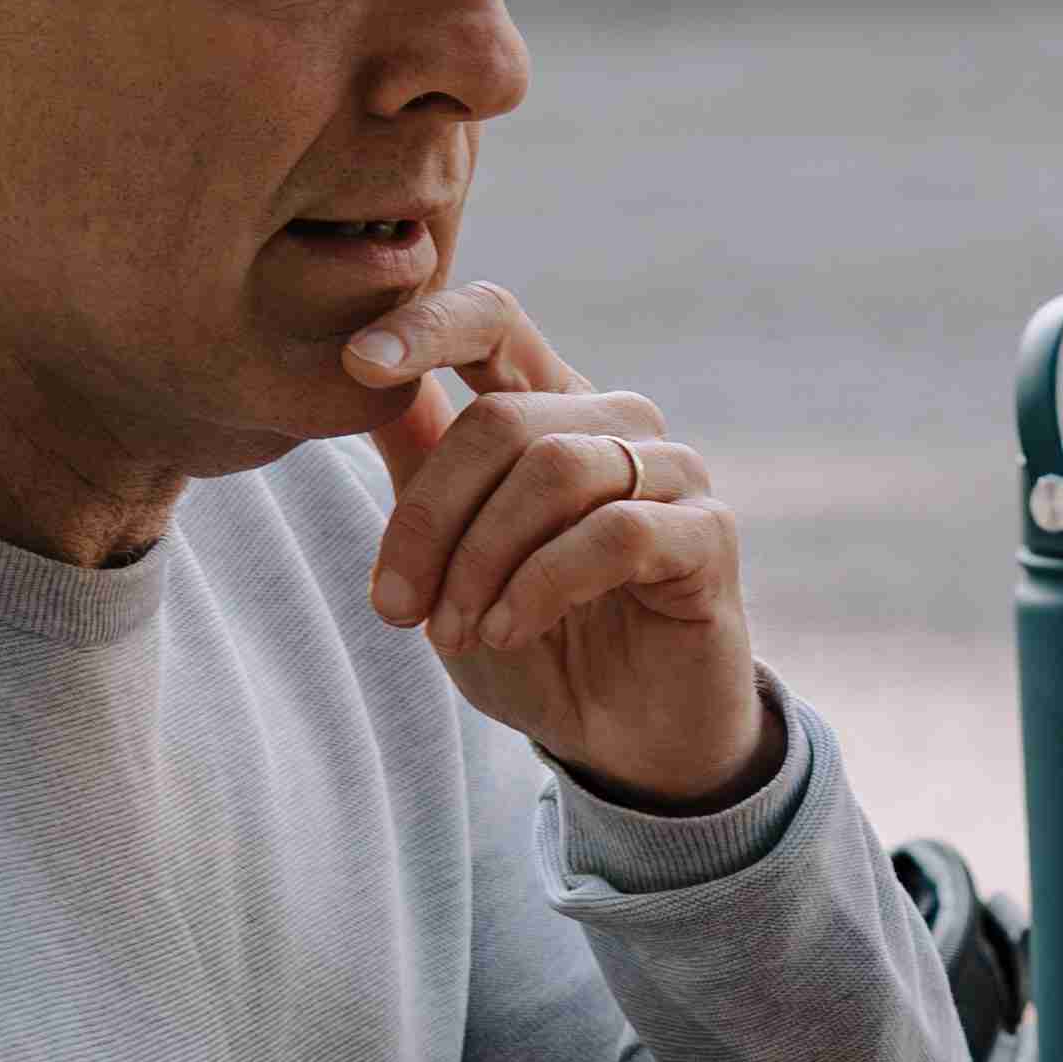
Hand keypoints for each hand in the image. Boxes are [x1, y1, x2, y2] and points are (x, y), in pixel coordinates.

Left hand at [350, 286, 771, 808]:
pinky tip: (511, 632)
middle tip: (395, 608)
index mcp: (547, 408)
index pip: (494, 321)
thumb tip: (353, 367)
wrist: (623, 739)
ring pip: (554, 471)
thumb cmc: (532, 639)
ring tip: (457, 632)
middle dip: (429, 519)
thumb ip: (418, 464)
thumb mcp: (448, 555)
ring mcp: (671, 472)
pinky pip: (615, 533)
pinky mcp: (709, 534)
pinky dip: (543, 585)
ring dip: (483, 561)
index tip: (354, 364)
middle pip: (502, 420)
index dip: (427, 324)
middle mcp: (614, 422)